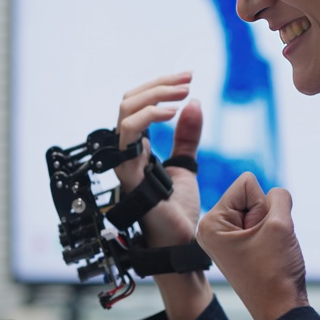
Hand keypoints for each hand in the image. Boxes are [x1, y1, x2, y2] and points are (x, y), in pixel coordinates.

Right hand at [114, 72, 201, 246]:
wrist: (180, 241)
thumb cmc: (178, 211)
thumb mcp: (187, 164)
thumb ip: (187, 136)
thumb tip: (194, 103)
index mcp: (137, 147)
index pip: (137, 104)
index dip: (160, 86)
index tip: (188, 78)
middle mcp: (127, 151)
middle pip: (128, 102)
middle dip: (158, 84)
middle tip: (187, 80)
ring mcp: (125, 161)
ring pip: (125, 112)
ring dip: (155, 95)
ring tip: (182, 94)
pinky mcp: (129, 172)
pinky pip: (128, 135)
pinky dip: (149, 116)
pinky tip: (172, 113)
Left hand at [197, 172, 308, 319]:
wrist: (281, 310)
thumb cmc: (275, 272)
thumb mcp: (280, 224)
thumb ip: (279, 196)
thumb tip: (276, 194)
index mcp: (211, 222)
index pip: (247, 183)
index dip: (263, 206)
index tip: (260, 236)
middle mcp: (212, 228)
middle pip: (252, 195)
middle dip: (267, 216)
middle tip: (265, 246)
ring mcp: (225, 238)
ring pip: (260, 210)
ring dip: (272, 226)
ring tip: (267, 251)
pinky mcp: (239, 245)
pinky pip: (262, 224)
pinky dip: (272, 235)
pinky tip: (269, 254)